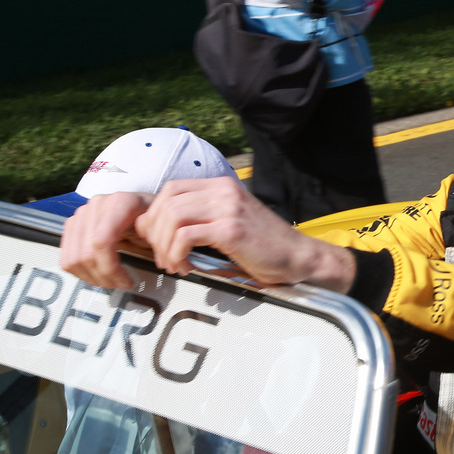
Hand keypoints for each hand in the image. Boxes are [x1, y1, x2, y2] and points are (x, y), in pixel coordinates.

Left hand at [61, 178, 354, 291]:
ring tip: (173, 265)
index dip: (154, 216)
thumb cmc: (262, 248)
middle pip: (166, 202)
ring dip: (163, 246)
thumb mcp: (228, 224)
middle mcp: (223, 190)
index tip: (156, 242)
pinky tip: (187, 268)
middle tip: (162, 258)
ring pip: (172, 217)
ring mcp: (228, 207)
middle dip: (154, 234)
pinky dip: (177, 254)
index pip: (170, 190)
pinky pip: (186, 236)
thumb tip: (156, 230)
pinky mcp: (232, 229)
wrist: (299, 259)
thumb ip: (200, 219)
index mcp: (221, 186)